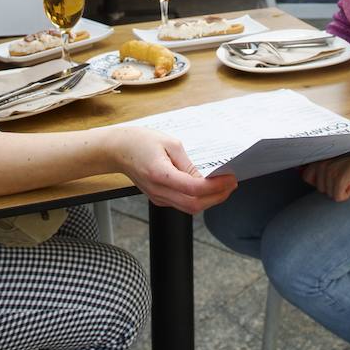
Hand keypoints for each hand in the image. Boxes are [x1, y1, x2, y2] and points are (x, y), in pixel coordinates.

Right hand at [109, 128, 237, 213]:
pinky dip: (198, 199)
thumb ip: (188, 163)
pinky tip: (207, 189)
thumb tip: (205, 177)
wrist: (118, 150)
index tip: (230, 179)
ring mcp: (158, 197)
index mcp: (160, 174)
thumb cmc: (141, 142)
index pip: (194, 189)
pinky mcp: (158, 198)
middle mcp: (159, 191)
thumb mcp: (170, 143)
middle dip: (217, 197)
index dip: (216, 187)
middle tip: (231, 185)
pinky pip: (181, 204)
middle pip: (194, 205)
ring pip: (189, 208)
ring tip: (223, 187)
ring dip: (209, 200)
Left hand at [300, 151, 349, 202]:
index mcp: (318, 157)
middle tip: (343, 177)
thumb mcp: (335, 155)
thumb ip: (323, 165)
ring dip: (340, 189)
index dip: (318, 181)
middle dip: (331, 186)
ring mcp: (329, 171)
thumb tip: (313, 179)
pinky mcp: (340, 179)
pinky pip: (338, 197)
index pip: (306, 176)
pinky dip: (346, 194)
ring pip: (329, 193)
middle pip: (320, 188)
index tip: (331, 179)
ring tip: (349, 177)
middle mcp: (321, 164)